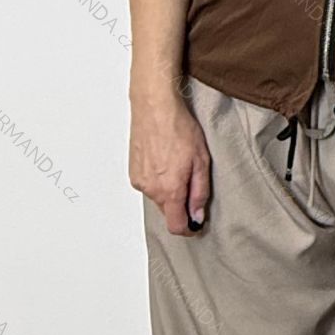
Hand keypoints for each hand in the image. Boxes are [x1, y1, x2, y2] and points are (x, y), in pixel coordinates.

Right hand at [129, 88, 210, 235]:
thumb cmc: (179, 127)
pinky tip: (165, 159)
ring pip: (157, 196)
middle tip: (192, 180)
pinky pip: (148, 184)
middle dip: (180, 204)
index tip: (196, 223)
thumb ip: (199, 192)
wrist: (155, 106)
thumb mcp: (201, 160)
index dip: (188, 228)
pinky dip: (158, 178)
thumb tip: (197, 216)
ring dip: (168, 189)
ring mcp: (139, 180)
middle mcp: (150, 189)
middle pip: (167, 211)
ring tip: (178, 163)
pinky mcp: (132, 170)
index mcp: (169, 189)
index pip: (175, 225)